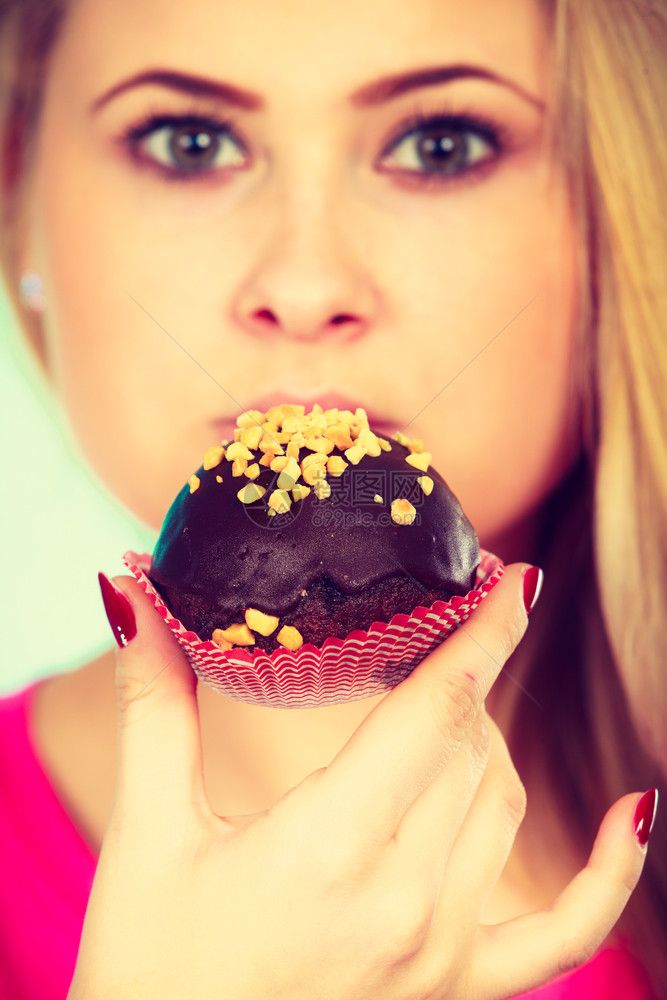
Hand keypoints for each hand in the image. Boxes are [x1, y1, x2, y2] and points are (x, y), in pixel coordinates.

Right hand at [68, 565, 650, 998]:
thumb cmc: (148, 974)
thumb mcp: (147, 836)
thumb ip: (153, 706)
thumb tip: (129, 594)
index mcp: (329, 852)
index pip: (435, 711)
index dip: (479, 634)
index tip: (511, 577)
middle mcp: (405, 904)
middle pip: (468, 748)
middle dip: (456, 678)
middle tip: (425, 634)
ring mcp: (442, 957)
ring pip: (503, 806)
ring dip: (485, 740)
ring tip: (447, 701)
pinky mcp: (457, 993)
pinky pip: (566, 934)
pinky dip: (612, 873)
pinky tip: (639, 810)